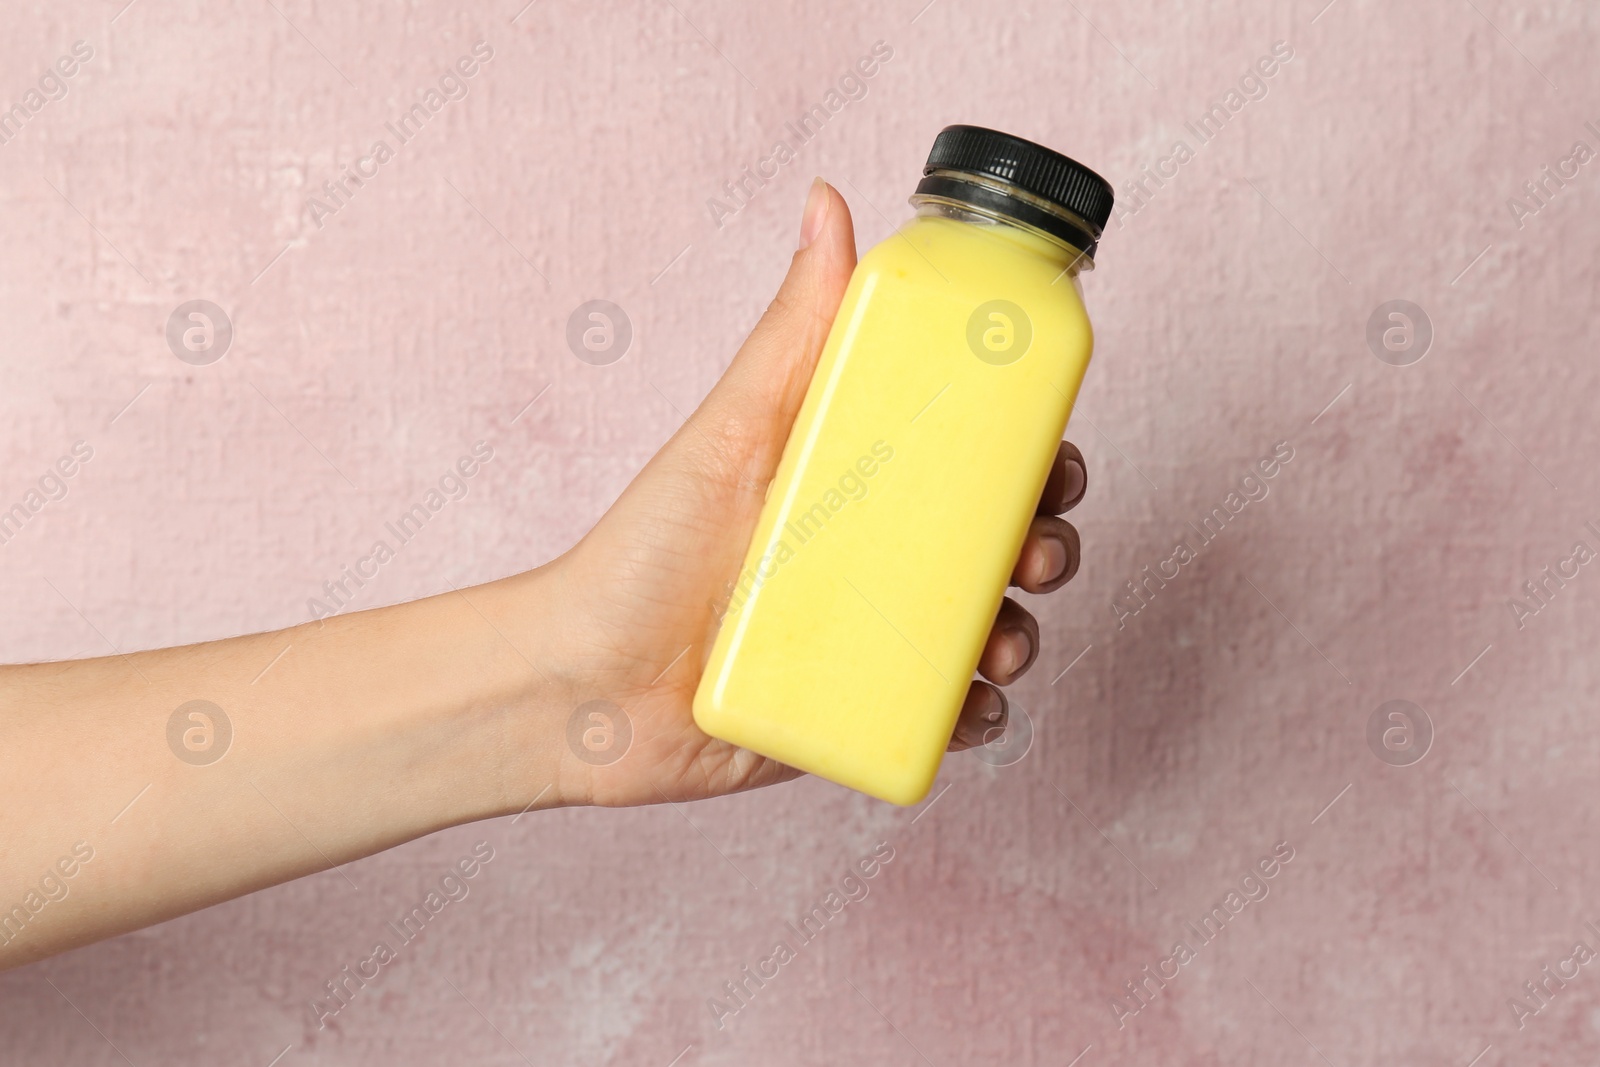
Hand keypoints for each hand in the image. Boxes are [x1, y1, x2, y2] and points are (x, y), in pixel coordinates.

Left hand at [540, 180, 1089, 807]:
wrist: (581, 691)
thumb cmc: (640, 554)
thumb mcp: (730, 433)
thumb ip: (789, 331)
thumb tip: (829, 200)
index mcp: (855, 482)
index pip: (970, 459)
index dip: (1032, 459)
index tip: (1053, 461)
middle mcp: (872, 557)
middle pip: (997, 545)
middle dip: (1044, 548)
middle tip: (1035, 556)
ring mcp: (867, 639)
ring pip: (984, 631)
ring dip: (1022, 635)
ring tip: (1002, 645)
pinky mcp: (855, 712)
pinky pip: (941, 717)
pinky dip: (976, 716)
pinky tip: (974, 708)